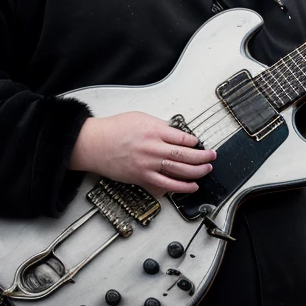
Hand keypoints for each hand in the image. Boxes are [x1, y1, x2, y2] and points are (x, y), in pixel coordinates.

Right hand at [70, 112, 216, 195]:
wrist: (94, 144)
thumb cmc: (113, 129)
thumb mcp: (140, 118)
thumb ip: (159, 126)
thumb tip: (174, 133)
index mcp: (154, 130)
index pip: (183, 138)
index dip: (195, 142)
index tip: (199, 144)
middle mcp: (153, 148)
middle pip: (185, 155)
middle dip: (202, 157)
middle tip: (211, 157)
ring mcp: (148, 164)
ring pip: (179, 172)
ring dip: (196, 173)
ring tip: (206, 171)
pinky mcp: (141, 177)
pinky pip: (164, 185)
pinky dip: (179, 187)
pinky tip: (189, 187)